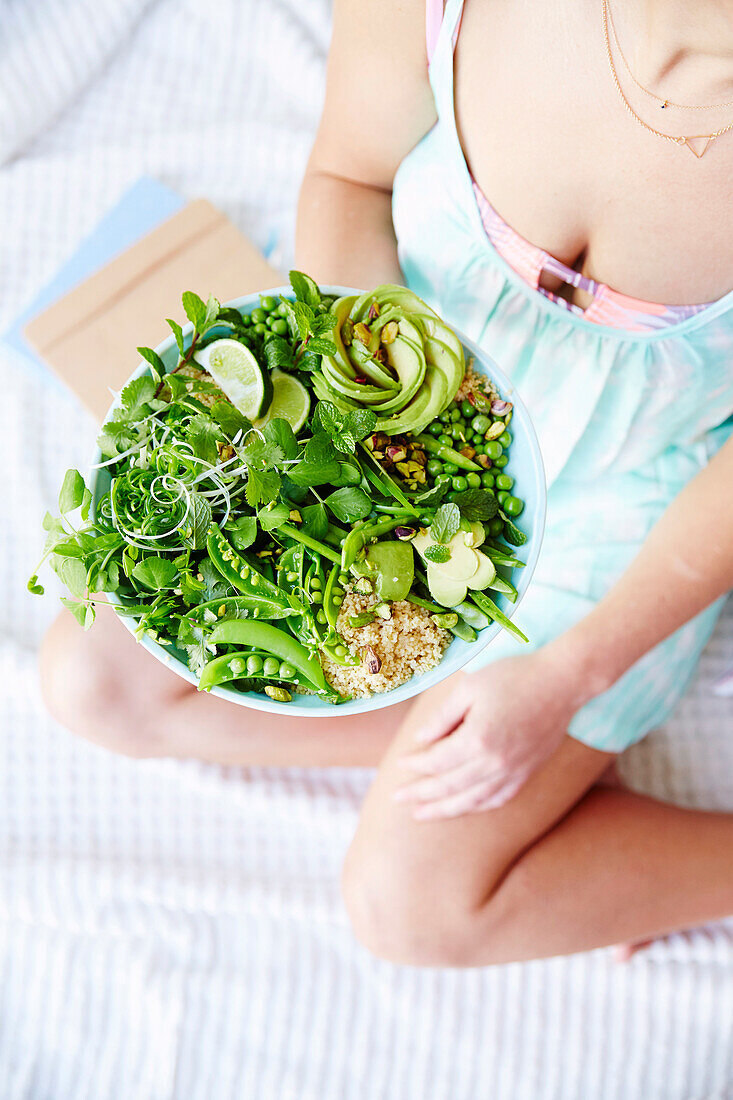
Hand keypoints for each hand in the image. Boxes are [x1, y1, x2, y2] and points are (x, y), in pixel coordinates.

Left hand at [393, 647, 588, 819]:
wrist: (562, 682)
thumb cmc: (513, 676)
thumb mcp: (469, 688)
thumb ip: (442, 717)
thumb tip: (421, 740)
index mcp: (477, 739)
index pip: (437, 761)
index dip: (415, 765)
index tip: (400, 763)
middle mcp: (495, 762)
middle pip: (450, 786)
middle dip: (421, 794)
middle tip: (397, 798)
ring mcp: (513, 771)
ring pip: (472, 800)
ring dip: (444, 809)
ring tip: (422, 814)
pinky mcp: (528, 772)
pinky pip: (498, 799)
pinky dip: (477, 806)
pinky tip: (463, 807)